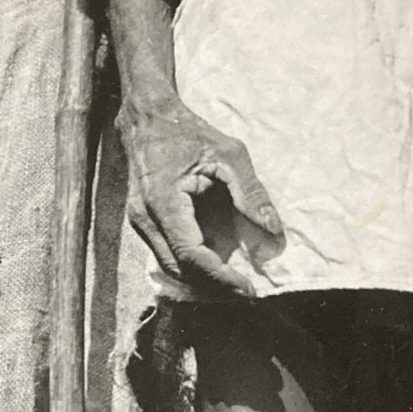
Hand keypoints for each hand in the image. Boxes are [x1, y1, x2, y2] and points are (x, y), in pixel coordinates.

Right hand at [121, 101, 282, 297]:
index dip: (219, 276)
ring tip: (234, 283)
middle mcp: (145, 218)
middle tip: (245, 292)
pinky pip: (166, 255)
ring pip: (170, 267)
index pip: (190, 254)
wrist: (146, 119)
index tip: (247, 288)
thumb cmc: (188, 132)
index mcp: (164, 201)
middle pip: (178, 270)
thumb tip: (273, 229)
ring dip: (201, 280)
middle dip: (212, 286)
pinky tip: (215, 265)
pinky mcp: (142, 223)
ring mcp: (139, 223)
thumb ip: (251, 192)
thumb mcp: (228, 153)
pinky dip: (192, 266)